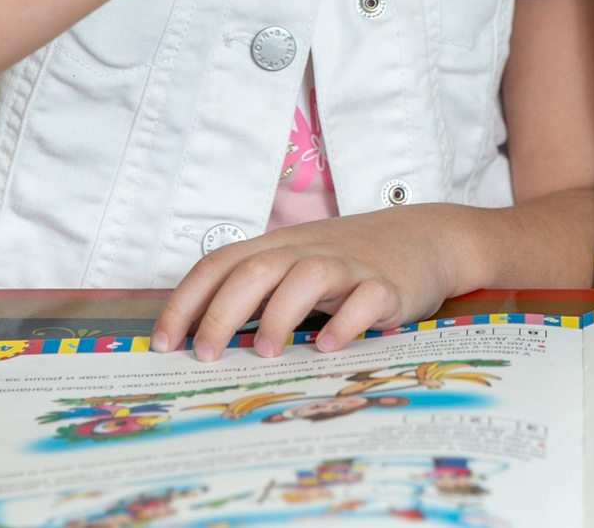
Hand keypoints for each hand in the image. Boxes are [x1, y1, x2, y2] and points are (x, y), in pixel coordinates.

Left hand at [153, 207, 464, 359]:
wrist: (430, 238)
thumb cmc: (353, 261)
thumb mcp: (301, 266)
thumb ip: (261, 292)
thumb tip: (204, 340)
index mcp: (280, 247)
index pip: (221, 263)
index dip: (187, 301)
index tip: (163, 342)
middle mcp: (308, 250)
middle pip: (256, 268)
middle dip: (221, 311)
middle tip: (203, 355)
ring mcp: (350, 265)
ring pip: (306, 277)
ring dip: (278, 315)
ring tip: (264, 353)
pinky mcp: (388, 284)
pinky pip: (365, 298)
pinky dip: (344, 321)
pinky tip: (330, 347)